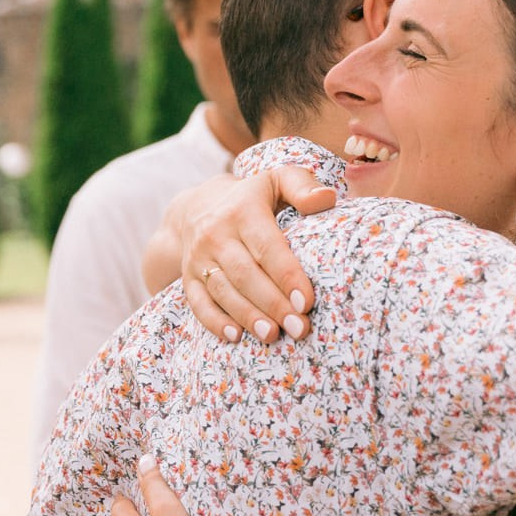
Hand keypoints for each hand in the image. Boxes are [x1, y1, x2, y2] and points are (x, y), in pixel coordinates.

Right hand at [169, 168, 330, 342]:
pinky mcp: (188, 277)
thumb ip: (302, 186)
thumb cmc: (252, 197)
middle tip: (299, 328)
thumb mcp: (277, 179)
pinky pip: (198, 302)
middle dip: (273, 304)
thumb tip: (327, 198)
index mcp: (242, 209)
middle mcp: (215, 233)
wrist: (197, 207)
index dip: (286, 275)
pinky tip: (236, 336)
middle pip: (245, 274)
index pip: (266, 246)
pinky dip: (214, 322)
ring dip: (248, 316)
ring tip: (273, 335)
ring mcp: (198, 257)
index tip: (306, 301)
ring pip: (223, 291)